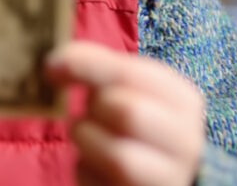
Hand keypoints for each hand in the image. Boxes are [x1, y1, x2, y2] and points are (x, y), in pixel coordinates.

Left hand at [46, 42, 204, 185]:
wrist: (158, 174)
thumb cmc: (135, 124)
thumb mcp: (128, 90)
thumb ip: (98, 69)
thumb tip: (54, 63)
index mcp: (182, 100)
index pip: (130, 73)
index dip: (84, 65)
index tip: (50, 67)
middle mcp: (185, 140)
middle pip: (125, 111)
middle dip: (94, 109)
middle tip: (90, 112)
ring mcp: (169, 177)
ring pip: (117, 156)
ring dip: (87, 141)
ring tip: (89, 137)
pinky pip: (98, 184)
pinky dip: (84, 171)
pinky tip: (94, 165)